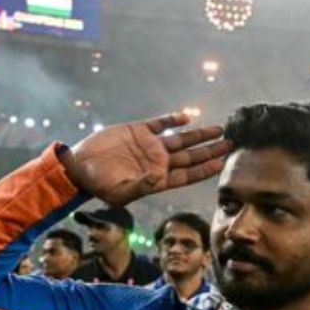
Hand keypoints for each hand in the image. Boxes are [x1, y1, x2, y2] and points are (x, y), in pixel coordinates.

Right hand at [59, 113, 229, 205]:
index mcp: (157, 179)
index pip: (188, 175)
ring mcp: (149, 146)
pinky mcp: (138, 131)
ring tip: (218, 130)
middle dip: (210, 150)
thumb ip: (141, 185)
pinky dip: (173, 120)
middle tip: (230, 144)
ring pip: (181, 139)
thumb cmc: (98, 186)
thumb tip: (158, 178)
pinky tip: (187, 117)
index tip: (222, 163)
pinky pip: (160, 124)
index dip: (205, 169)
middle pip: (190, 156)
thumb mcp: (120, 192)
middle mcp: (158, 162)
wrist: (79, 167)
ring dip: (199, 134)